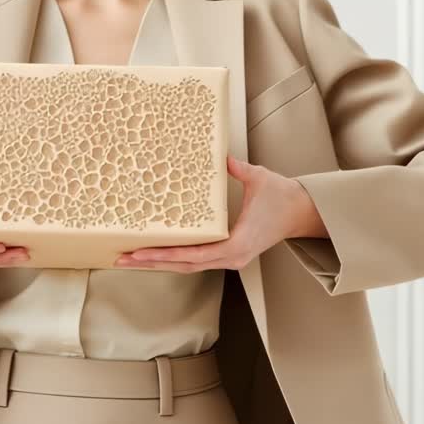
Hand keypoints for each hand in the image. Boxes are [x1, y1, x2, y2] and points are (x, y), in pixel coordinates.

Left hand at [114, 154, 324, 271]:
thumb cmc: (282, 197)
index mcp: (237, 243)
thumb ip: (239, 170)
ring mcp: (230, 258)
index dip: (165, 255)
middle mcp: (231, 257)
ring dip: (159, 263)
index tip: (141, 253)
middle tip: (121, 258)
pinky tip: (156, 253)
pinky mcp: (229, 254)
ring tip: (130, 258)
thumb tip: (221, 157)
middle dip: (151, 263)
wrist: (302, 213)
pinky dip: (174, 258)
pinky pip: (196, 260)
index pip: (194, 255)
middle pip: (184, 265)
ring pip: (188, 266)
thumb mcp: (260, 179)